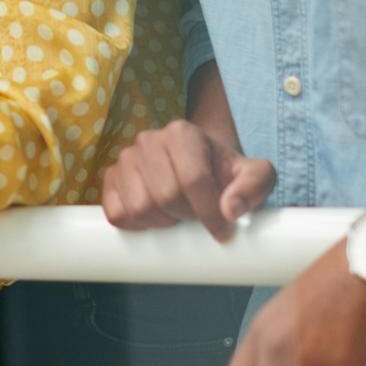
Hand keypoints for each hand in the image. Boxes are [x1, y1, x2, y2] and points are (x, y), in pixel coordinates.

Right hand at [100, 119, 276, 241]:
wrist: (199, 168)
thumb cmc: (226, 175)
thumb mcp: (255, 176)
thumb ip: (254, 186)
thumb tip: (230, 210)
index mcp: (182, 133)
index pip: (193, 179)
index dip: (209, 213)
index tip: (222, 232)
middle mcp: (149, 140)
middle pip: (166, 196)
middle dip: (186, 217)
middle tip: (197, 218)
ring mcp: (126, 159)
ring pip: (139, 208)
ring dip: (162, 223)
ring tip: (178, 216)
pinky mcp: (110, 179)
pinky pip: (117, 214)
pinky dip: (137, 225)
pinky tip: (155, 218)